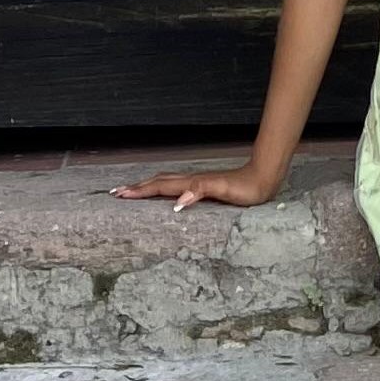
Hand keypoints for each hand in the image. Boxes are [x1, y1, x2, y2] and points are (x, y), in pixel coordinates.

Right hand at [114, 164, 282, 212]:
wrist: (262, 178)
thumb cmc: (245, 187)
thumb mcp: (223, 190)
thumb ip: (199, 191)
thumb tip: (176, 202)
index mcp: (191, 183)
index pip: (160, 187)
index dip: (140, 191)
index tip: (120, 195)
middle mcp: (191, 180)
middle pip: (158, 182)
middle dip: (137, 187)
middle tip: (117, 193)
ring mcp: (197, 181)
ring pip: (165, 182)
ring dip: (147, 186)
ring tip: (133, 190)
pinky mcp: (204, 185)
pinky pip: (176, 186)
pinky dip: (163, 188)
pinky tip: (165, 194)